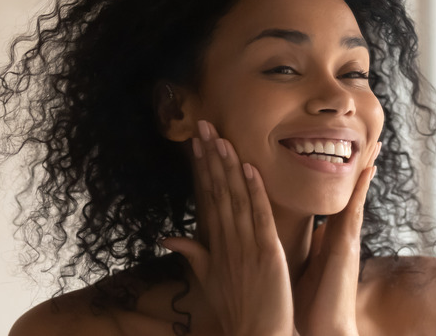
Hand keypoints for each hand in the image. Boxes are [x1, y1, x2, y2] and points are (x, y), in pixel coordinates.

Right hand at [162, 120, 293, 335]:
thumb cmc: (235, 308)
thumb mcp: (208, 279)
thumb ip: (193, 254)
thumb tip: (168, 237)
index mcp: (215, 244)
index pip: (206, 197)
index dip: (202, 168)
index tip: (197, 142)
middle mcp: (227, 241)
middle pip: (217, 191)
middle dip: (210, 158)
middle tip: (203, 126)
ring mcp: (246, 246)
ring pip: (235, 199)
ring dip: (228, 167)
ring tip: (221, 138)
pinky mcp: (268, 253)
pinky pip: (260, 217)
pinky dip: (255, 193)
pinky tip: (250, 169)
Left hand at [292, 142, 380, 335]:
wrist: (321, 329)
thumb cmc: (307, 303)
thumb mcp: (297, 266)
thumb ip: (293, 246)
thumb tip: (281, 233)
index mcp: (326, 238)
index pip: (329, 198)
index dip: (334, 175)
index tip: (335, 150)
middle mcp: (339, 234)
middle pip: (347, 191)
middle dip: (356, 165)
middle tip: (366, 136)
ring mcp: (346, 238)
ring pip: (353, 194)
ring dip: (362, 168)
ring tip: (374, 142)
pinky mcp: (347, 246)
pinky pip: (354, 210)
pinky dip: (361, 190)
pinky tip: (367, 170)